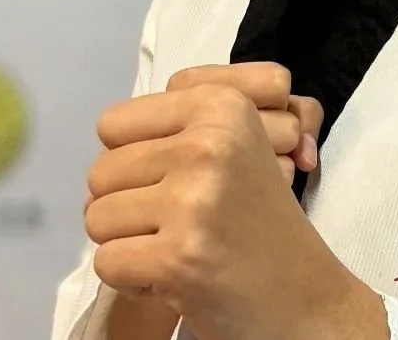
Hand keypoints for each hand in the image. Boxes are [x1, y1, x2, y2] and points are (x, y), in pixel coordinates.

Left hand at [84, 76, 382, 339]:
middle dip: (126, 205)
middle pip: (100, 172)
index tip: (173, 180)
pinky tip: (175, 274)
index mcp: (221, 104)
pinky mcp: (179, 254)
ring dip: (129, 242)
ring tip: (178, 245)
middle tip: (178, 222)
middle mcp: (209, 141)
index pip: (113, 124)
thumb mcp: (232, 143)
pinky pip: (107, 262)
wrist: (301, 293)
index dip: (130, 160)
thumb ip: (172, 129)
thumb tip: (104, 146)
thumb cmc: (256, 218)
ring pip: (95, 217)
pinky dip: (133, 279)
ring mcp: (194, 198)